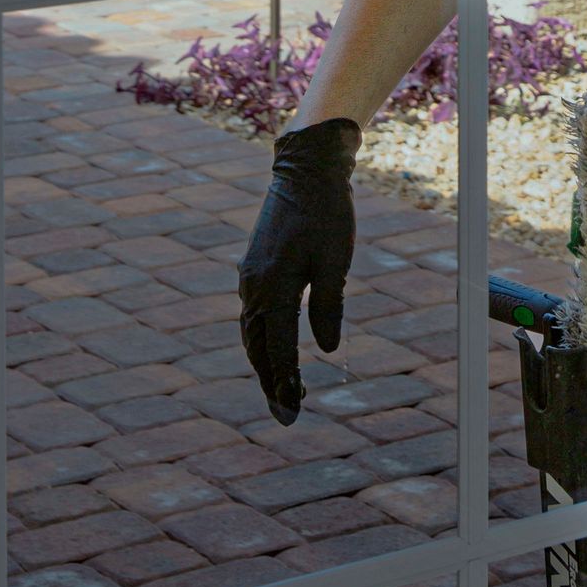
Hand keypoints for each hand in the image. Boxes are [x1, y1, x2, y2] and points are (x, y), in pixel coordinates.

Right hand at [238, 118, 359, 424]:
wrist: (306, 170)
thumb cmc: (326, 213)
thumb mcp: (336, 261)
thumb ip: (329, 306)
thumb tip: (326, 350)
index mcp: (273, 288)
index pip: (278, 350)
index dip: (285, 384)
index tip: (291, 413)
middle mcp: (253, 287)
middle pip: (257, 349)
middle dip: (271, 383)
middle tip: (288, 416)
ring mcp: (250, 277)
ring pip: (252, 334)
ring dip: (265, 364)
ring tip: (282, 392)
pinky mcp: (255, 268)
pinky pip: (254, 315)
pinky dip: (263, 340)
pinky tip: (275, 350)